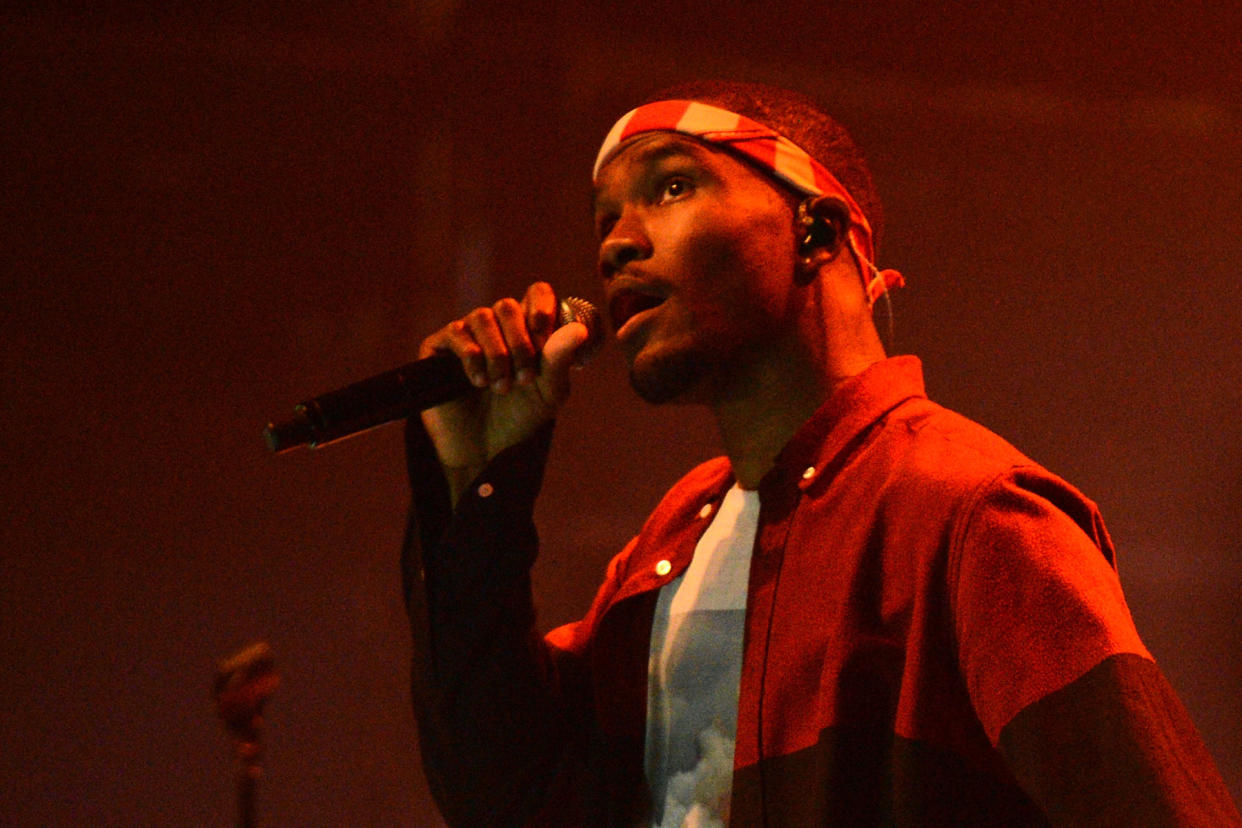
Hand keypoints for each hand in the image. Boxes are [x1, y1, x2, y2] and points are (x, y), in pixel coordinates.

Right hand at [418, 282, 588, 502]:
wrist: (482, 447)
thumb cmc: (520, 416)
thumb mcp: (549, 393)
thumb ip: (560, 361)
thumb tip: (578, 331)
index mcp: (527, 329)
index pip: (536, 293)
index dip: (541, 307)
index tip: (543, 335)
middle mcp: (497, 326)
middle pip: (508, 305)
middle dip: (520, 343)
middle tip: (524, 378)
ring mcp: (467, 334)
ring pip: (481, 316)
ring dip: (497, 354)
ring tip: (501, 387)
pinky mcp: (439, 348)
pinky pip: (455, 333)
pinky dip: (472, 356)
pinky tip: (478, 381)